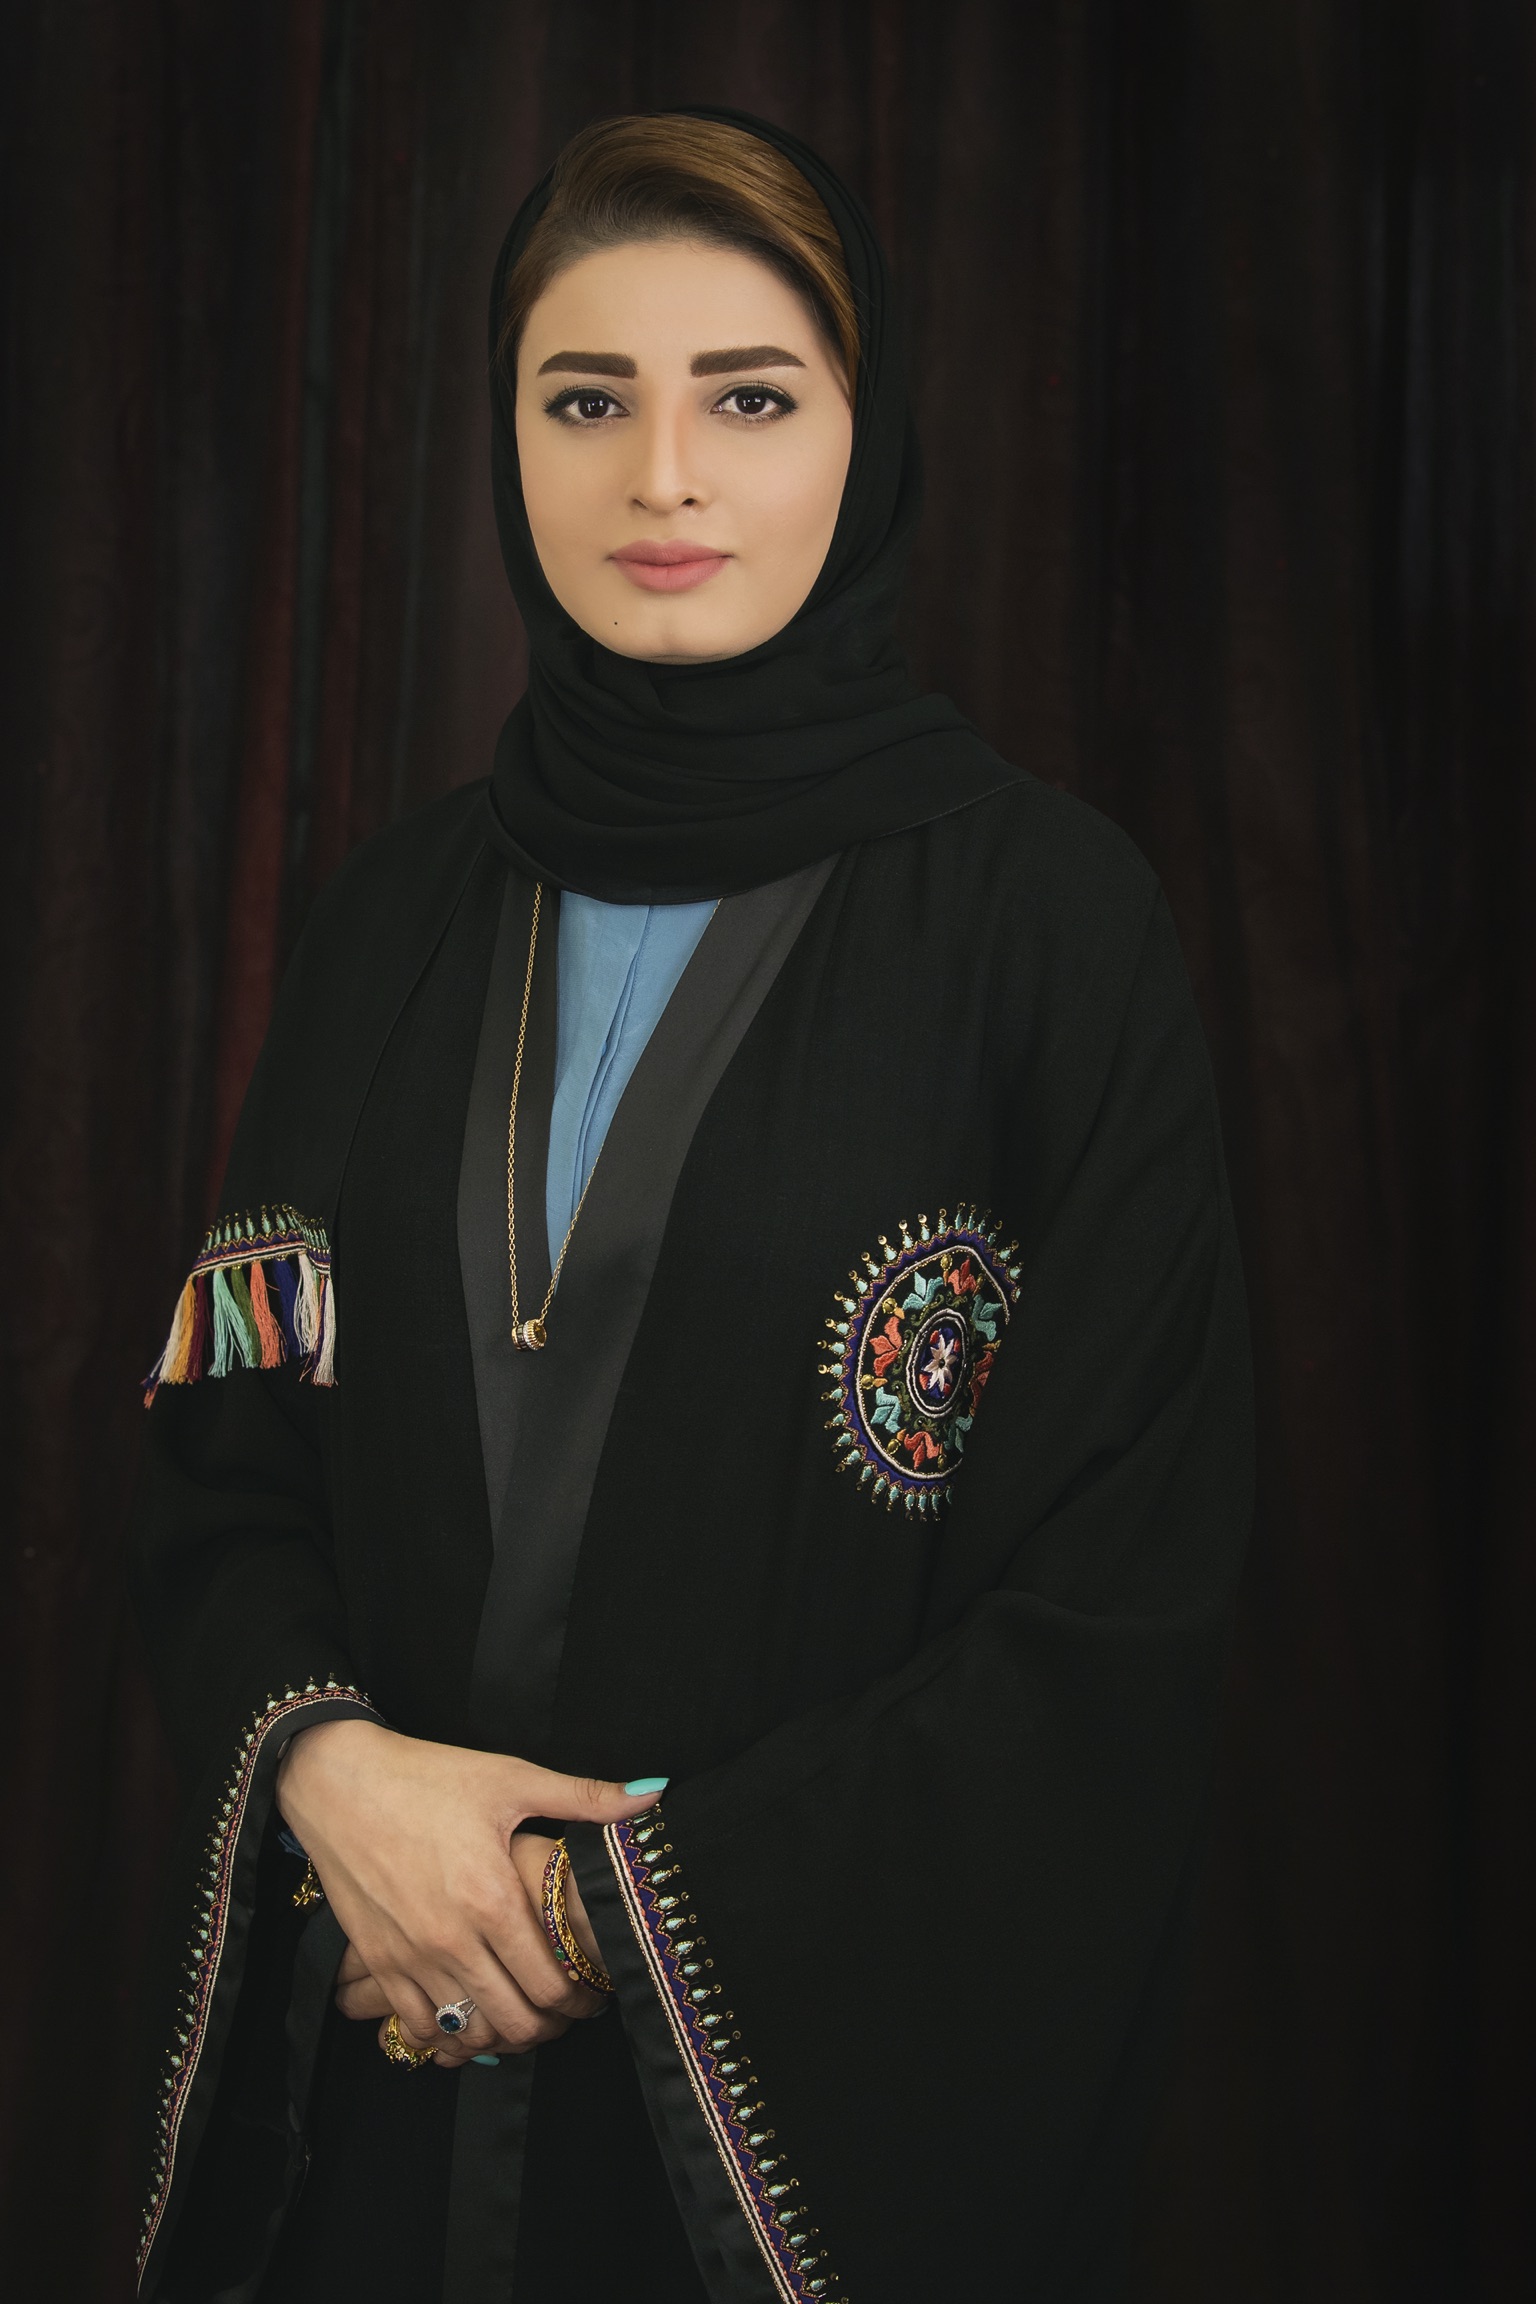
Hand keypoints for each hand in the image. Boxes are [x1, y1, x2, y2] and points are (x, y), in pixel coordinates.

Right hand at [277, 1719, 655, 2061]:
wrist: (338, 1781)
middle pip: (514, 2021)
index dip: (581, 1998)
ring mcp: (410, 1957)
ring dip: (501, 2036)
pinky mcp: (378, 1962)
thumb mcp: (510, 1778)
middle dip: (549, 2025)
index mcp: (491, 1898)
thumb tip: (652, 1797)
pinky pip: (417, 2026)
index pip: (550, 1983)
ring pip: (467, 2032)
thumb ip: (584, 1798)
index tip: (594, 1991)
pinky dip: (447, 2034)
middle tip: (566, 2010)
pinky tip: (467, 2015)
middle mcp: (451, 1939)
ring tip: (523, 2015)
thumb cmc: (428, 1775)